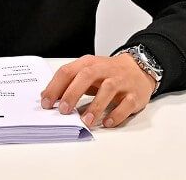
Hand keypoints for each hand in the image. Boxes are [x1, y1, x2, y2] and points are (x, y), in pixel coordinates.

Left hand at [40, 53, 156, 128]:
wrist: (139, 67)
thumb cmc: (108, 72)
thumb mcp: (88, 72)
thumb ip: (70, 82)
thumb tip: (48, 97)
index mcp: (90, 63)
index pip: (69, 71)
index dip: (56, 86)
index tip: (46, 102)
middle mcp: (105, 70)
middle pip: (87, 76)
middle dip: (73, 93)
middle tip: (63, 110)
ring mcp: (121, 81)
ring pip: (108, 89)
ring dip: (95, 106)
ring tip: (86, 121)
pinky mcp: (134, 94)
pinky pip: (126, 104)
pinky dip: (116, 114)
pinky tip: (107, 122)